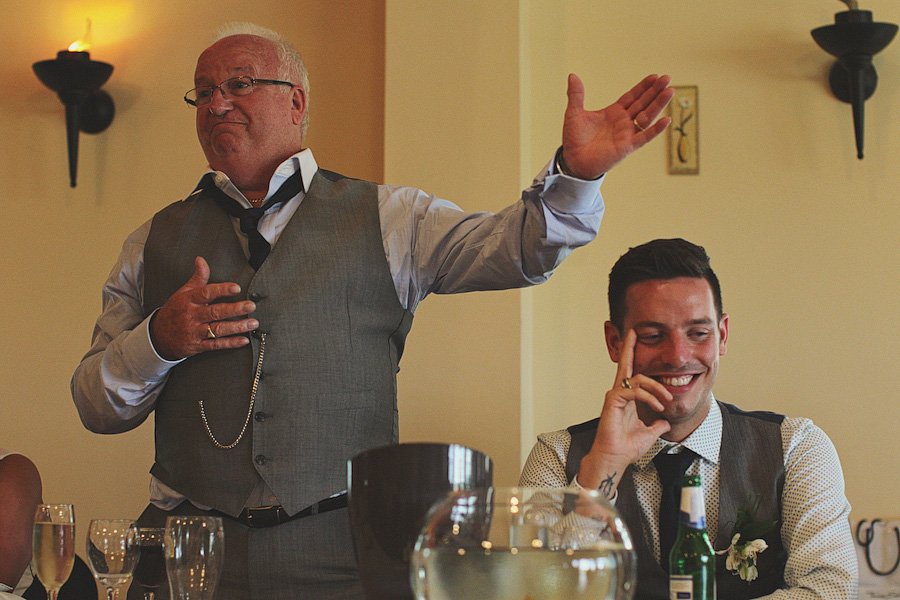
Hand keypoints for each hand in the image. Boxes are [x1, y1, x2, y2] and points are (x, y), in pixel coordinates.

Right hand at [149, 256, 257, 359]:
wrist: (158, 336)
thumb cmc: (175, 311)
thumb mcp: (183, 293)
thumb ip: (197, 278)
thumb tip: (201, 260)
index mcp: (189, 300)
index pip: (206, 293)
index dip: (222, 290)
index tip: (236, 288)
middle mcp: (192, 316)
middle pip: (215, 312)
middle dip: (235, 309)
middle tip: (251, 306)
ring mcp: (195, 332)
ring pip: (218, 329)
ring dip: (237, 327)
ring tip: (252, 323)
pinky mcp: (198, 345)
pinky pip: (216, 345)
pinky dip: (231, 343)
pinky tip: (243, 340)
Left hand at [561, 73, 673, 178]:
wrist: (573, 161)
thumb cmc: (574, 139)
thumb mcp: (574, 113)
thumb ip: (576, 94)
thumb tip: (573, 75)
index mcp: (614, 112)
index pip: (632, 96)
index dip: (643, 87)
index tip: (655, 76)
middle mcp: (623, 122)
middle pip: (643, 103)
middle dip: (655, 91)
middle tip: (667, 78)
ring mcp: (627, 134)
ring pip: (647, 116)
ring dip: (658, 104)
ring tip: (669, 91)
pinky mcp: (627, 146)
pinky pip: (645, 137)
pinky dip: (655, 129)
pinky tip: (666, 119)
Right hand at [577, 329, 671, 490]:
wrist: (616, 458)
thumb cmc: (627, 447)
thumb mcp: (650, 433)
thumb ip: (657, 425)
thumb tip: (665, 422)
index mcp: (628, 398)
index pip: (632, 374)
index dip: (634, 358)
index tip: (639, 344)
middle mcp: (620, 394)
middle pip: (625, 365)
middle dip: (630, 347)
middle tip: (634, 332)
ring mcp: (615, 396)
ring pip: (637, 379)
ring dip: (656, 386)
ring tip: (666, 399)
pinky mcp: (613, 400)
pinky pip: (634, 391)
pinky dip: (648, 396)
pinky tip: (657, 405)